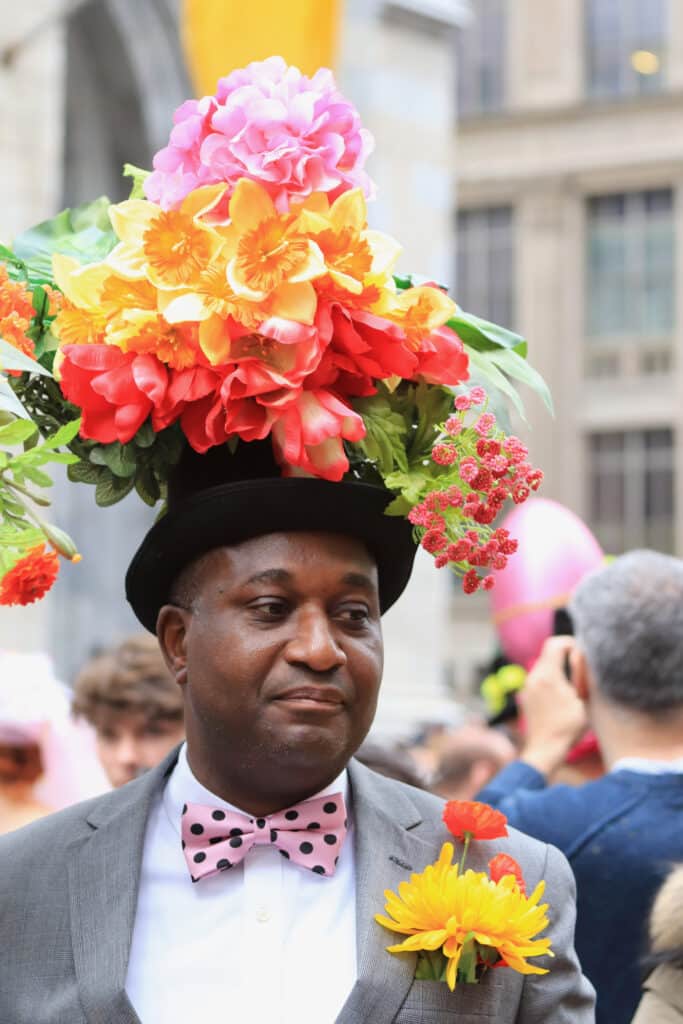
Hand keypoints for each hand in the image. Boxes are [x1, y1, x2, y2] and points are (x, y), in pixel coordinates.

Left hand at [518, 636, 588, 776]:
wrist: (544, 750)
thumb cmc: (567, 727)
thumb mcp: (582, 700)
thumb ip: (581, 674)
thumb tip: (579, 653)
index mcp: (548, 675)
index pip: (555, 643)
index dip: (570, 643)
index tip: (583, 654)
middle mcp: (533, 676)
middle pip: (548, 652)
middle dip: (566, 655)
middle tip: (582, 669)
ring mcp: (527, 686)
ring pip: (544, 665)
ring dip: (559, 667)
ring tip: (574, 685)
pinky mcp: (526, 694)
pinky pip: (539, 677)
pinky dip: (551, 678)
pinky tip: (563, 695)